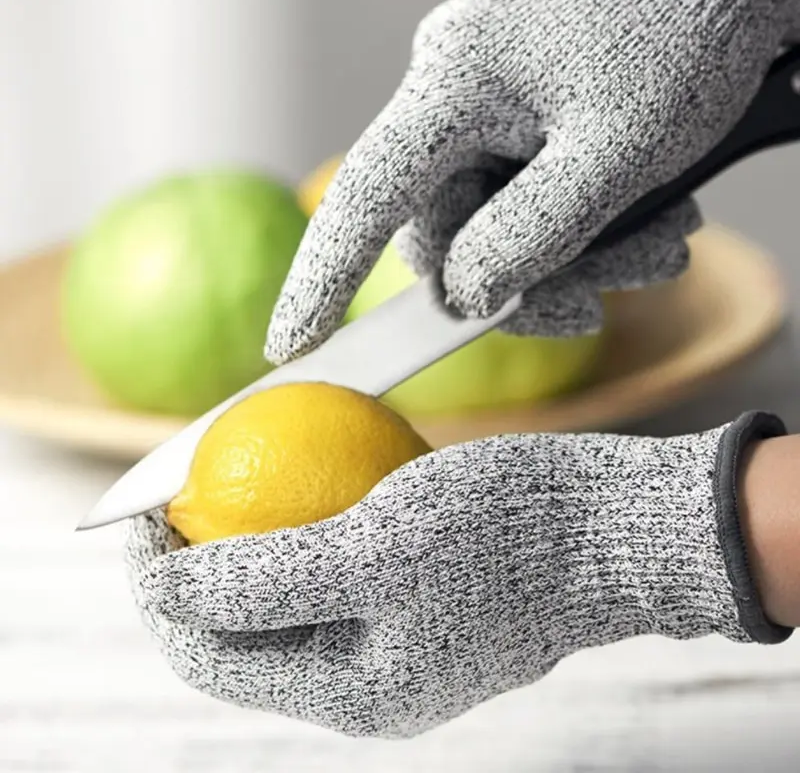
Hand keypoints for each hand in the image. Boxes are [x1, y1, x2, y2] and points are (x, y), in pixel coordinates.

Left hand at [127, 412, 789, 738]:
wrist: (616, 525)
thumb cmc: (510, 533)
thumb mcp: (378, 550)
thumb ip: (265, 581)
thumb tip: (167, 584)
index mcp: (351, 692)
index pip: (211, 650)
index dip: (157, 584)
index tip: (138, 511)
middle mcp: (367, 675)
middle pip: (241, 626)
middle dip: (192, 559)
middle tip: (173, 485)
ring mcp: (394, 632)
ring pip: (286, 590)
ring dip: (245, 534)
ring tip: (218, 473)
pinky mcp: (417, 590)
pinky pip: (336, 562)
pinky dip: (304, 519)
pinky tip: (290, 468)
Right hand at [265, 0, 798, 362]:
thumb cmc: (686, 30)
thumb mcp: (616, 152)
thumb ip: (530, 235)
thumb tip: (465, 294)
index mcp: (455, 86)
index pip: (362, 195)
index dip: (322, 278)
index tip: (291, 342)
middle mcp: (457, 94)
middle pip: (448, 232)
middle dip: (520, 284)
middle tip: (592, 305)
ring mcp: (491, 105)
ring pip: (496, 223)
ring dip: (572, 259)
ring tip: (655, 250)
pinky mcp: (526, 114)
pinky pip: (527, 195)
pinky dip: (583, 229)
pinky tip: (648, 225)